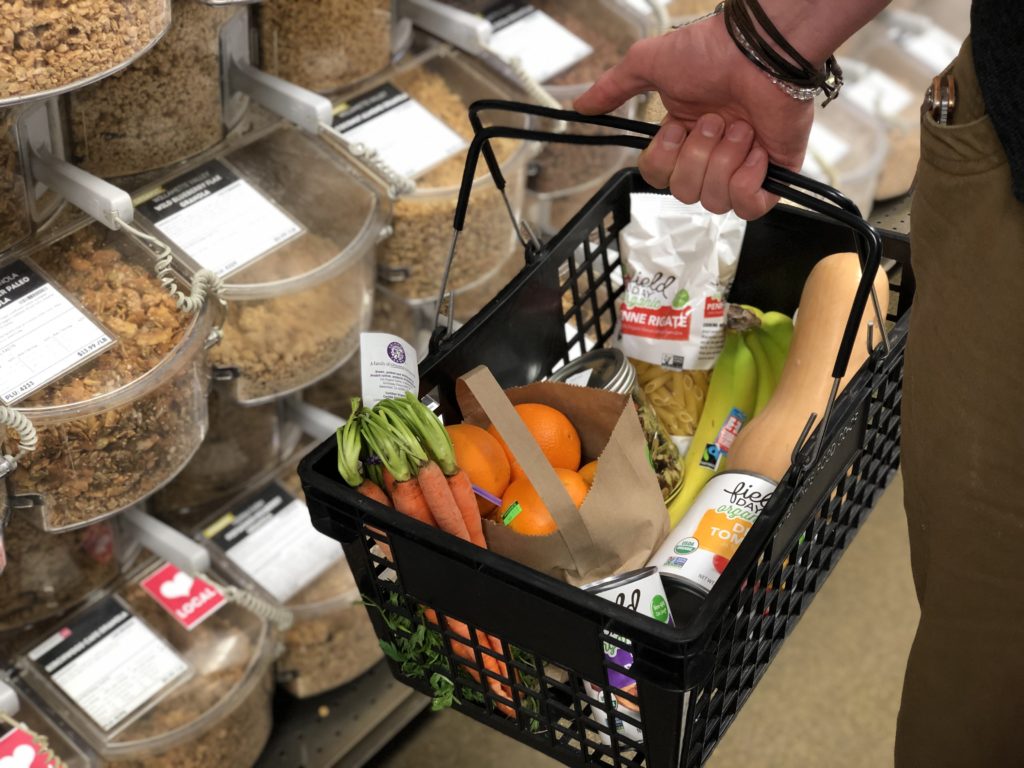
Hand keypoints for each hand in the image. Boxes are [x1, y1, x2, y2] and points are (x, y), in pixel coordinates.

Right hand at [574, 13, 813, 219]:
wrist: (760, 50)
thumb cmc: (711, 52)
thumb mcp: (648, 64)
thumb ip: (613, 89)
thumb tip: (580, 107)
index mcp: (684, 139)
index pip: (658, 178)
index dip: (664, 158)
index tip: (677, 127)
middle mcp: (712, 157)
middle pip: (684, 193)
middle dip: (696, 157)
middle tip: (715, 121)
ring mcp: (744, 169)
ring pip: (714, 202)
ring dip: (723, 161)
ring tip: (740, 129)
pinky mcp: (774, 178)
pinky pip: (749, 207)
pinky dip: (747, 180)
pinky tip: (757, 152)